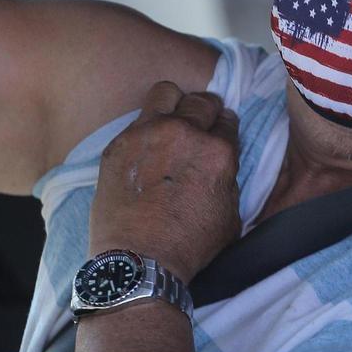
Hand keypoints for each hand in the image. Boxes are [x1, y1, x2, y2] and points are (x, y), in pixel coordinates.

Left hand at [89, 82, 241, 283]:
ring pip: (166, 92)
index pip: (228, 120)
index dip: (224, 128)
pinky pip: (137, 118)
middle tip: (200, 126)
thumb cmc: (189, 245)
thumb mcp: (231, 216)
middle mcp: (184, 133)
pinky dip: (146, 127)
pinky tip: (146, 147)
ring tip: (172, 121)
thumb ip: (229, 179)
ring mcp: (148, 133)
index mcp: (217, 151)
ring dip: (174, 104)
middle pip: (201, 101)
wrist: (139, 259)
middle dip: (205, 111)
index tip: (218, 135)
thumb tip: (224, 164)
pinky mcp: (120, 142)